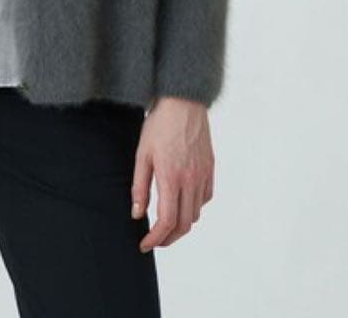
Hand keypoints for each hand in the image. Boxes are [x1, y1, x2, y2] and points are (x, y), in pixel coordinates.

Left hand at [130, 96, 214, 251]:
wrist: (183, 102)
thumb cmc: (159, 125)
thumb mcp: (142, 154)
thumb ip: (139, 186)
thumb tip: (137, 214)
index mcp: (171, 177)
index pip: (167, 221)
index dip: (155, 239)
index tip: (144, 244)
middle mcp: (191, 180)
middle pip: (183, 224)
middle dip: (168, 238)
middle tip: (155, 239)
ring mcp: (203, 175)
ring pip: (195, 214)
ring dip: (181, 224)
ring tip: (166, 222)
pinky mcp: (210, 169)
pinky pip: (205, 198)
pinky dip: (194, 207)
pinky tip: (182, 202)